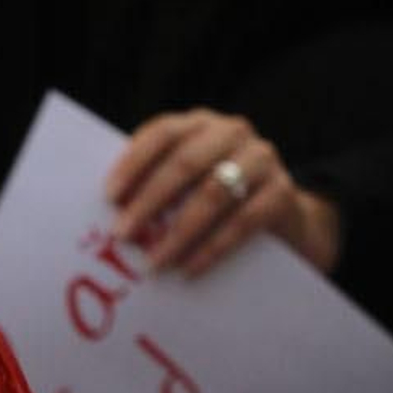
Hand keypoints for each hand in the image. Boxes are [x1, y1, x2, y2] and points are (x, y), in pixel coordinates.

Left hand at [105, 109, 341, 278]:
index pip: (163, 133)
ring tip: (154, 262)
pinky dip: (212, 249)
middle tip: (123, 236)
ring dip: (179, 233)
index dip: (134, 163)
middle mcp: (233, 131)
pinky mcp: (282, 192)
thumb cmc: (219, 196)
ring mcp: (262, 159)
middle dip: (150, 202)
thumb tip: (114, 213)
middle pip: (186, 163)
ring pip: (213, 194)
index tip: (110, 197)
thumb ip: (157, 183)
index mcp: (201, 122)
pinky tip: (189, 269)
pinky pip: (242, 222)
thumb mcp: (189, 180)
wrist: (282, 214)